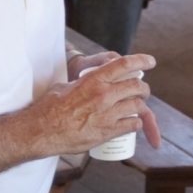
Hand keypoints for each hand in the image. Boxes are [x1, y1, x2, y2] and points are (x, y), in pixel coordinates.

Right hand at [32, 53, 160, 154]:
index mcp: (93, 79)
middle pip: (137, 86)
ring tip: (139, 109)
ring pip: (138, 106)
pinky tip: (133, 124)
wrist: (42, 131)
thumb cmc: (49, 108)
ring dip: (142, 107)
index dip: (141, 60)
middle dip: (144, 89)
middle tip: (143, 92)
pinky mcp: (107, 132)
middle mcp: (104, 95)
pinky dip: (136, 124)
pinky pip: (132, 125)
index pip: (124, 64)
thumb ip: (81, 83)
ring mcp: (107, 114)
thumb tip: (86, 83)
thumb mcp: (65, 86)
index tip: (151, 62)